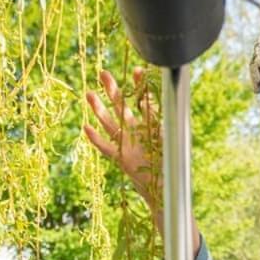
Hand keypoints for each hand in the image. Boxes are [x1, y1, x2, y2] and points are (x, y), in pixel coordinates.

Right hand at [83, 68, 158, 207]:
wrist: (168, 189)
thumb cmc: (173, 165)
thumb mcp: (172, 139)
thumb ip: (169, 121)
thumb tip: (171, 98)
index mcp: (150, 126)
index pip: (143, 101)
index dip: (140, 87)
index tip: (138, 71)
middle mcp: (136, 133)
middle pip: (121, 108)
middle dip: (112, 91)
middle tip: (103, 72)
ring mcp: (127, 145)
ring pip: (110, 124)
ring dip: (99, 110)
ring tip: (89, 94)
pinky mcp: (122, 160)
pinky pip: (107, 148)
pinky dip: (96, 139)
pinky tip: (86, 127)